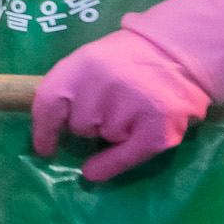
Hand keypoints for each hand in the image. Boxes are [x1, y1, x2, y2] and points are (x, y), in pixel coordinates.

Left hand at [31, 29, 213, 179]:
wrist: (181, 53)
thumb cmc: (129, 59)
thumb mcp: (91, 59)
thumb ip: (70, 87)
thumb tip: (51, 132)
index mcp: (85, 63)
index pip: (49, 102)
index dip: (43, 129)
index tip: (44, 146)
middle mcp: (107, 85)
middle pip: (79, 125)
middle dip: (88, 121)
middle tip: (110, 103)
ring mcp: (134, 109)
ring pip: (103, 137)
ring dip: (111, 131)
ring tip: (131, 109)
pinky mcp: (157, 131)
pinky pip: (122, 159)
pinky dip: (107, 167)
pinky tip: (95, 170)